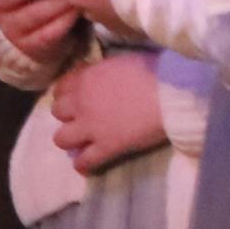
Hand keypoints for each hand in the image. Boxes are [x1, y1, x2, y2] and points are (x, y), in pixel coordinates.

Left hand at [48, 50, 169, 172]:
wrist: (172, 92)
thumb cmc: (155, 71)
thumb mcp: (119, 62)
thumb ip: (101, 72)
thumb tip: (97, 77)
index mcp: (86, 79)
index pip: (61, 88)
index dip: (67, 95)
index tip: (76, 98)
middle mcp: (81, 103)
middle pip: (57, 113)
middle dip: (68, 116)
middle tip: (82, 119)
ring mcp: (91, 127)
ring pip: (61, 139)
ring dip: (71, 140)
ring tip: (83, 141)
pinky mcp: (106, 146)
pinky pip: (84, 161)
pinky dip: (84, 165)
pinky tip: (87, 166)